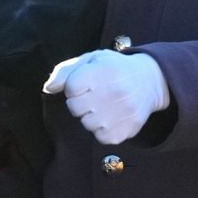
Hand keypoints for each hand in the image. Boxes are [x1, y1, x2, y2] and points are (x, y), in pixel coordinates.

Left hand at [42, 50, 168, 143]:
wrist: (150, 81)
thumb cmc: (115, 69)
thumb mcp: (92, 60)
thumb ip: (67, 71)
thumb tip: (48, 87)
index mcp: (101, 70)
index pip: (70, 89)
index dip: (74, 87)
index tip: (87, 84)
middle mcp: (111, 91)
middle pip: (74, 108)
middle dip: (81, 102)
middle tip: (96, 95)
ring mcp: (119, 113)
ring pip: (86, 124)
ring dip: (92, 116)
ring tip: (106, 105)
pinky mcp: (125, 130)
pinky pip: (100, 137)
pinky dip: (103, 129)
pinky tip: (113, 116)